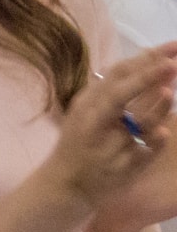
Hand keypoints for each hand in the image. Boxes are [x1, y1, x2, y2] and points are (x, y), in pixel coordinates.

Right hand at [40, 46, 176, 214]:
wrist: (65, 184)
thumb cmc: (80, 142)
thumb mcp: (86, 111)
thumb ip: (111, 90)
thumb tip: (148, 62)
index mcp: (89, 102)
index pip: (118, 73)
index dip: (145, 59)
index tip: (171, 48)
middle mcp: (96, 120)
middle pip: (121, 93)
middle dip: (147, 77)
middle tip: (173, 63)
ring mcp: (109, 144)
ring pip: (134, 122)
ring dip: (152, 107)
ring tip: (168, 92)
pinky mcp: (122, 167)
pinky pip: (142, 153)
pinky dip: (152, 142)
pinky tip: (163, 133)